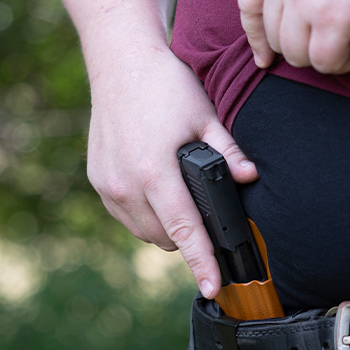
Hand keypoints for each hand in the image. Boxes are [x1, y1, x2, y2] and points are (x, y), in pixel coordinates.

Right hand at [87, 50, 258, 297]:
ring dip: (166, 230)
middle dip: (189, 241)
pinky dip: (145, 216)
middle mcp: (126, 185)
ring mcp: (108, 184)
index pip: (185, 231)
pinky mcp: (98, 180)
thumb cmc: (166, 86)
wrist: (119, 61)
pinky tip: (159, 194)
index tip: (213, 288)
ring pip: (144, 232)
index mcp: (155, 172)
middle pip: (165, 238)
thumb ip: (228, 153)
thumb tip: (251, 177)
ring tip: (183, 203)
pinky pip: (126, 216)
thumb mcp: (205, 116)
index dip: (202, 263)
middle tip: (208, 221)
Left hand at [238, 0, 349, 73]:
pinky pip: (324, 61)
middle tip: (325, 45)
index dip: (255, 35)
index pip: (248, 4)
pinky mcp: (334, 20)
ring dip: (319, 59)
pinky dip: (339, 65)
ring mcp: (307, 1)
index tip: (263, 56)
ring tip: (342, 50)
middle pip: (275, 36)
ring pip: (296, 55)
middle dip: (298, 47)